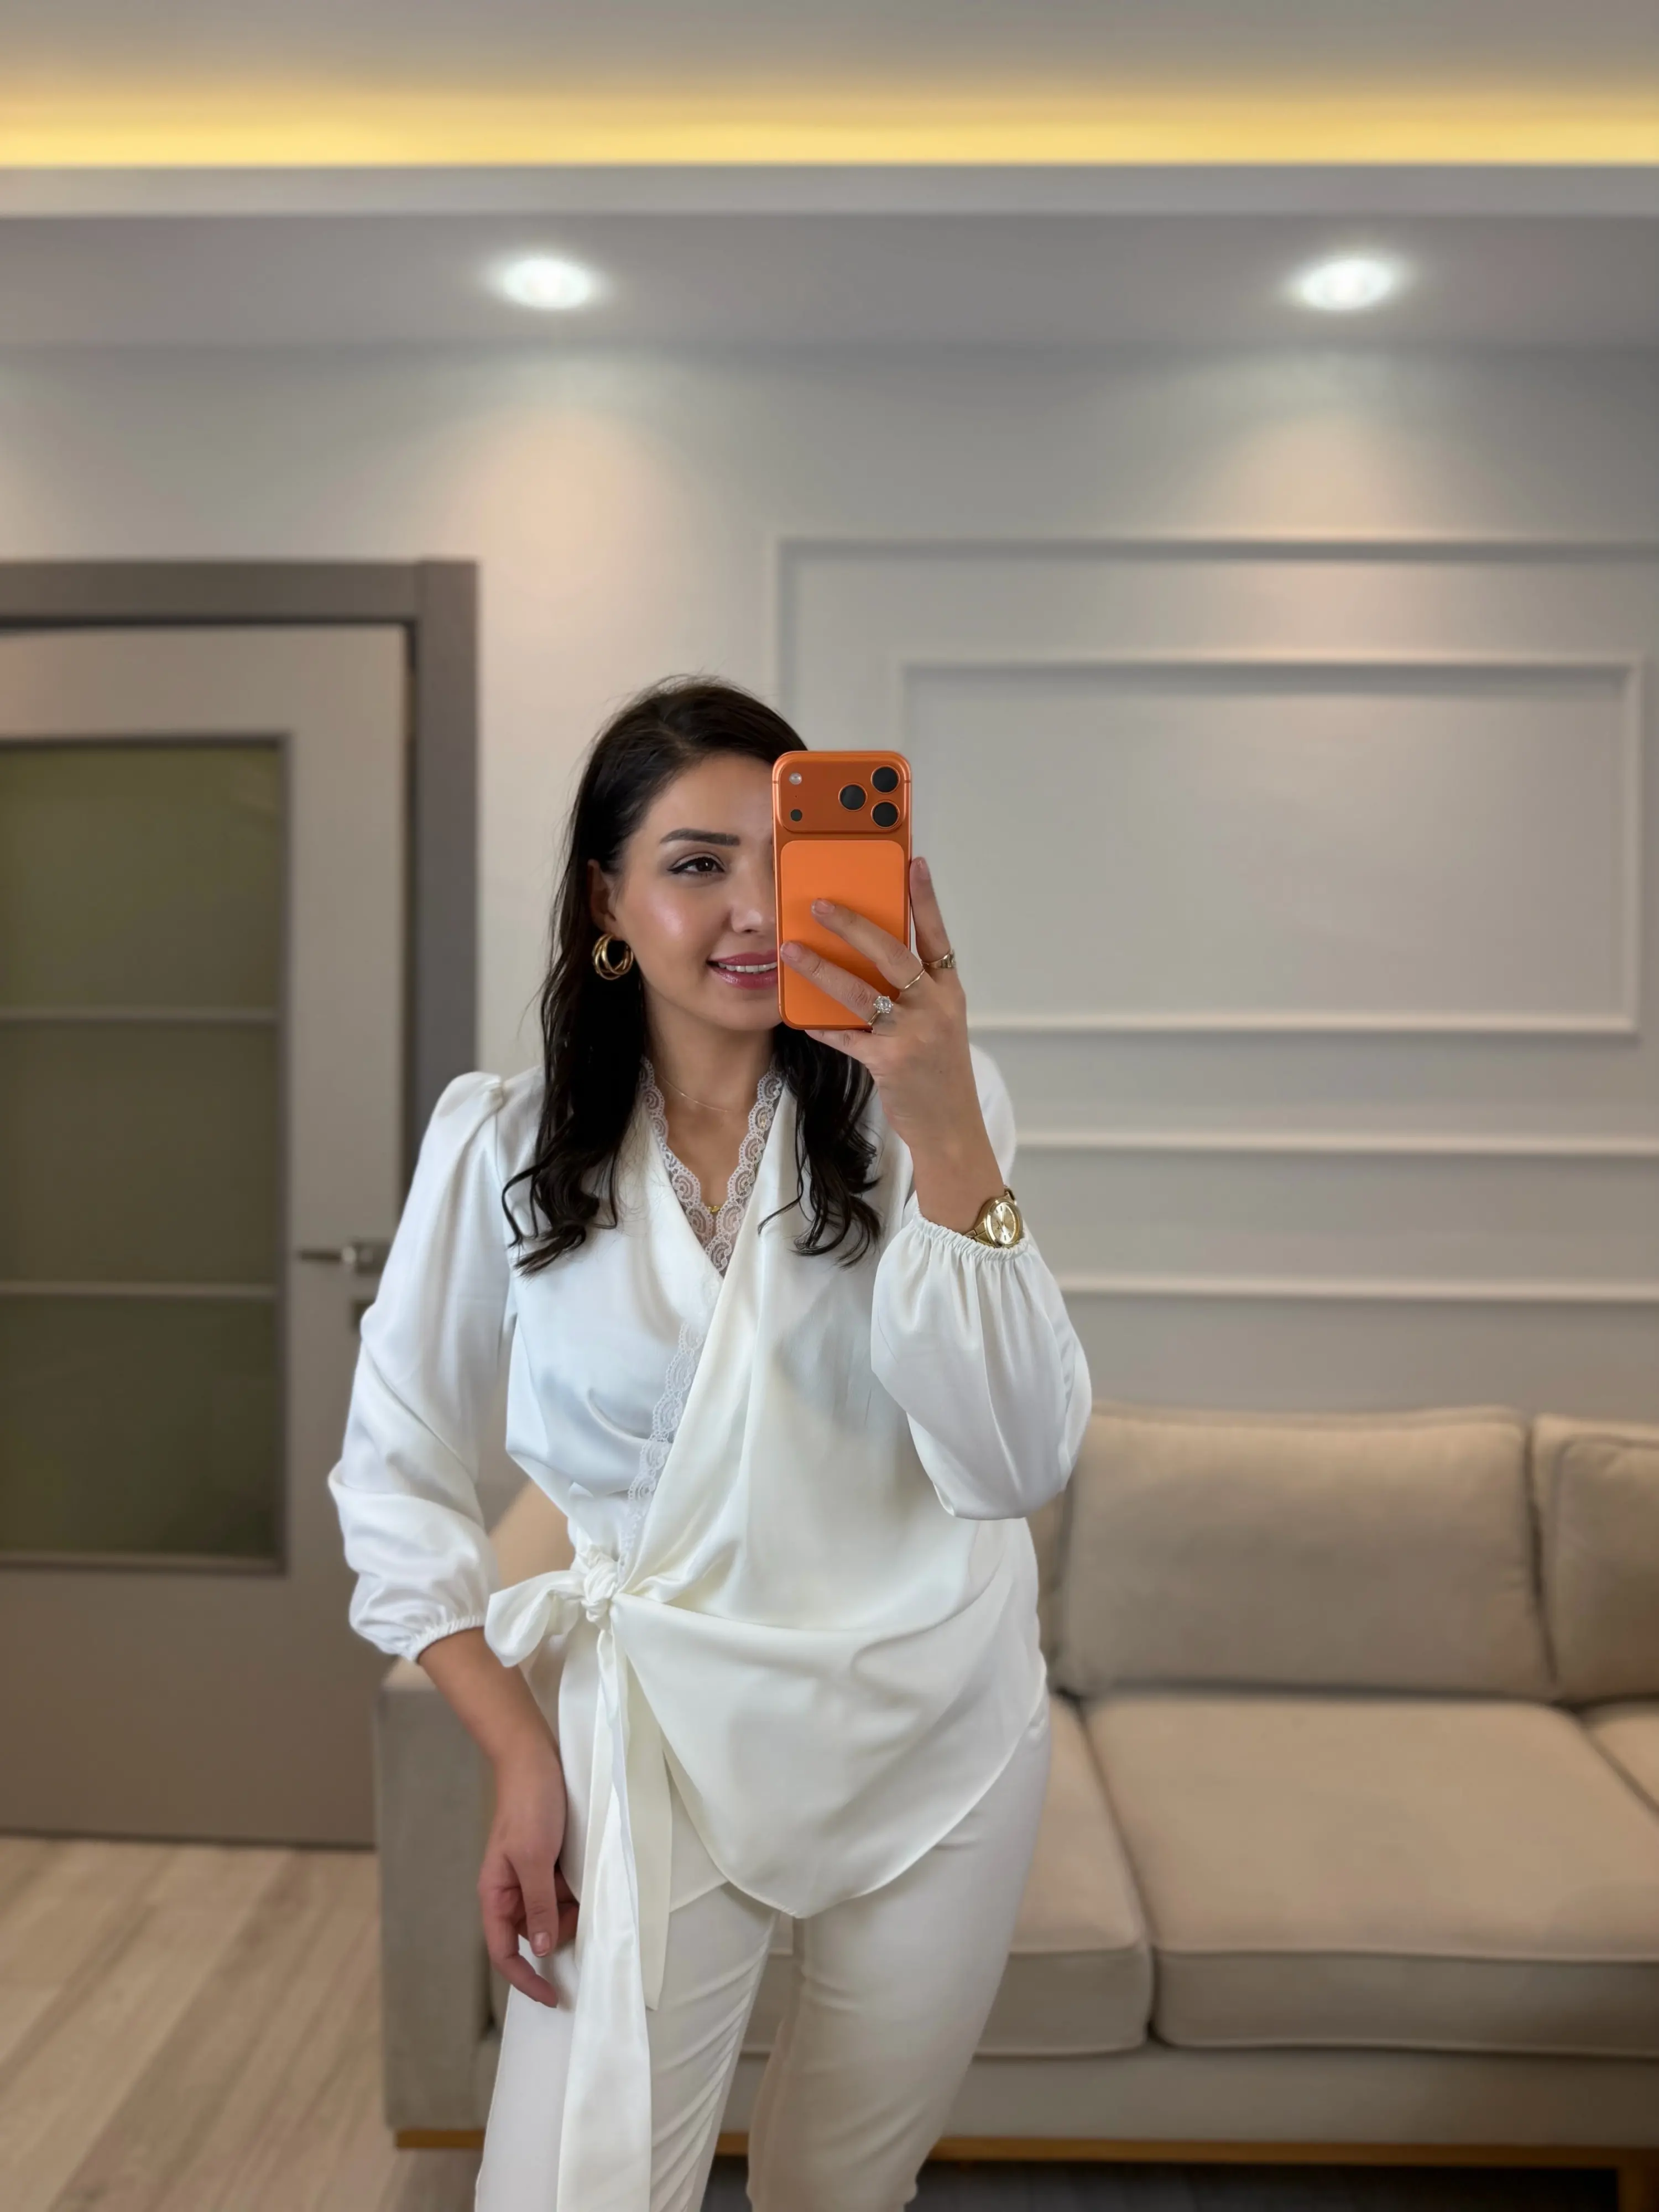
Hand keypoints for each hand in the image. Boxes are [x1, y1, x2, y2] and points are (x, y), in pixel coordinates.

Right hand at [479, 1741, 579, 2009]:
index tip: (553, 1997)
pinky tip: (584, 1871)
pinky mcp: (549, 1862)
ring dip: (571, 1907)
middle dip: (560, 1931)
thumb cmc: (529, 1805)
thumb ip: (539, 1904)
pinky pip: (564, 1891)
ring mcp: (531, 1876)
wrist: (534, 1758)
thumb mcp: (534, 1858)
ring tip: (581, 1878)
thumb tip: (542, 1949)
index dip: (526, 1979)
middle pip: (535, 1934)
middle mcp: (511, 1891)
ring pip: (554, 1914)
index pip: (505, 1952)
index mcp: (496, 1894)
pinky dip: (577, 1890)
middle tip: (580, 1907)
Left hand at [778, 855, 1004, 1232]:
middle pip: (892, 953)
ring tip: (790, 950)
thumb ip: (913, 991)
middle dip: (854, 925)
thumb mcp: (939, 1023)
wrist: (950, 1127)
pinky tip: (799, 1016)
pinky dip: (821, 1026)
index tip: (913, 862)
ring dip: (821, 969)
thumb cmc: (938, 1072)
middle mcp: (935, 1006)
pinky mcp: (890, 1062)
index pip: (937, 935)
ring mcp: (913, 1034)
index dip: (924, 898)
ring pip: (860, 991)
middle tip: (820, 904)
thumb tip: (867, 958)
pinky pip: (846, 1036)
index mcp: (948, 991)